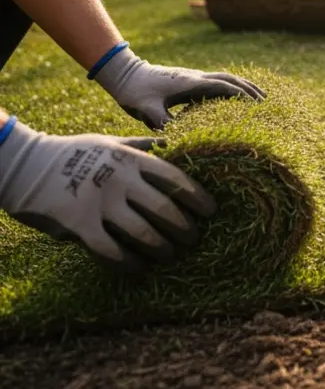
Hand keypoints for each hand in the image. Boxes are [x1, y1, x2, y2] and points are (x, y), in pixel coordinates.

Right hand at [0, 117, 216, 272]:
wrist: (25, 165)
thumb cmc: (73, 153)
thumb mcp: (111, 141)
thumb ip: (141, 145)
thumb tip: (171, 143)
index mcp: (131, 159)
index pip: (176, 180)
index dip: (198, 197)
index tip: (212, 211)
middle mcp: (120, 180)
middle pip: (166, 210)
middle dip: (186, 229)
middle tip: (194, 238)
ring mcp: (100, 203)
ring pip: (144, 234)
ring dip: (162, 249)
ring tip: (170, 254)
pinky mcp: (79, 225)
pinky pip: (111, 251)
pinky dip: (129, 263)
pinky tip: (139, 268)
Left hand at [89, 43, 264, 130]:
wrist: (124, 74)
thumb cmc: (134, 92)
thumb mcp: (146, 110)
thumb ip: (162, 122)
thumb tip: (178, 137)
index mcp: (190, 83)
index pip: (222, 87)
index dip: (241, 95)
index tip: (258, 105)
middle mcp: (196, 77)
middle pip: (230, 79)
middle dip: (250, 89)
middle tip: (267, 102)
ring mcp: (193, 77)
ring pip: (226, 78)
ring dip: (244, 86)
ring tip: (260, 97)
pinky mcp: (189, 81)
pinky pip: (216, 82)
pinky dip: (231, 88)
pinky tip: (235, 97)